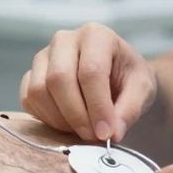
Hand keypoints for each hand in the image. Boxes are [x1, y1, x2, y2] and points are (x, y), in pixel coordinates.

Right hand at [19, 23, 156, 141]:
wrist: (115, 76)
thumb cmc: (129, 77)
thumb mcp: (143, 89)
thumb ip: (131, 109)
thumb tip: (112, 133)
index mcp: (96, 35)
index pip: (91, 71)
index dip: (97, 106)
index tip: (106, 133)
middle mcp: (65, 40)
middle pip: (59, 79)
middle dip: (76, 115)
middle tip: (93, 136)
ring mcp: (43, 56)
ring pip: (39, 91)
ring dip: (60, 119)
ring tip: (84, 129)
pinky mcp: (31, 75)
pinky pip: (29, 100)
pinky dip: (46, 119)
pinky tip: (68, 123)